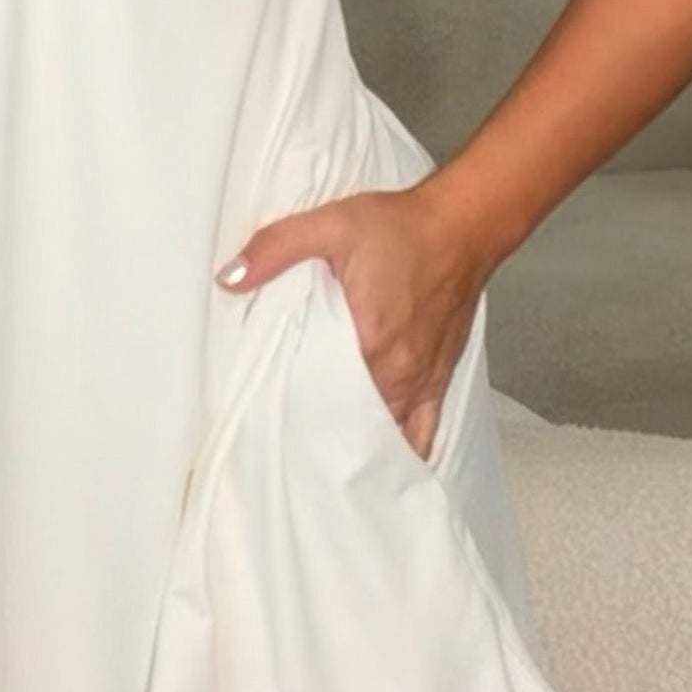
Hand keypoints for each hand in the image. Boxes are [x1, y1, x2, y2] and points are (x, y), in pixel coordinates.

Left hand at [214, 181, 485, 462]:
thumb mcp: (331, 223)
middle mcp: (398, 371)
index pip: (321, 398)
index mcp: (368, 341)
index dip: (292, 415)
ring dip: (357, 447)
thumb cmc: (401, 227)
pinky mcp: (439, 378)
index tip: (265, 428)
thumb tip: (229, 278)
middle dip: (320, 438)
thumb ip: (277, 248)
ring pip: (386, 435)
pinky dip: (404, 451)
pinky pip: (425, 432)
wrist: (462, 225)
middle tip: (288, 449)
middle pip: (352, 424)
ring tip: (325, 464)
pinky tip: (385, 468)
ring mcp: (421, 380)